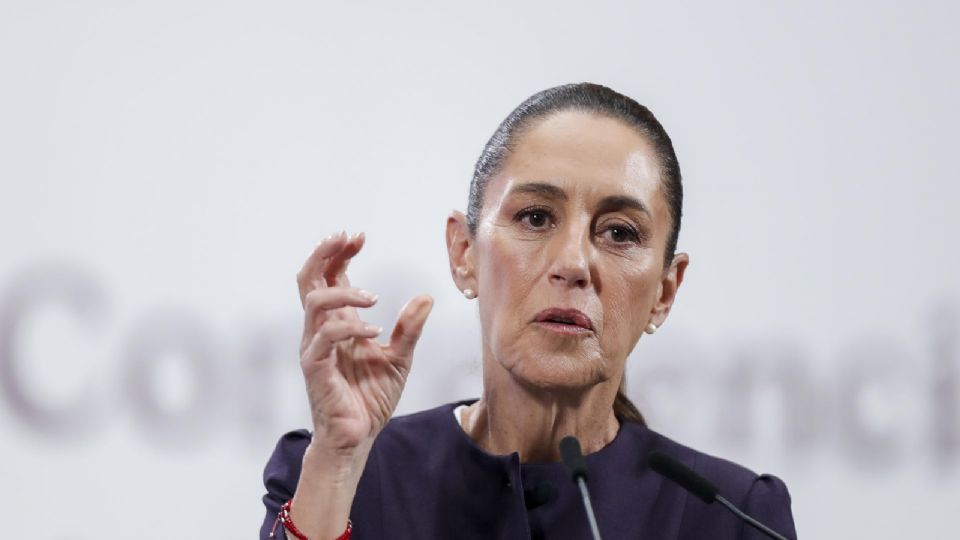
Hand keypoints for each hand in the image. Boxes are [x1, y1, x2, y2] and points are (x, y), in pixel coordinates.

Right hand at [296, 231, 432, 452]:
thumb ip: (409, 328)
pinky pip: (324, 337)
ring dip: (344, 290)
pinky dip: (350, 327)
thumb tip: (426, 297)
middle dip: (325, 253)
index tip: (359, 237)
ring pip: (314, 302)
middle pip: (309, 279)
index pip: (329, 276)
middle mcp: (321, 329)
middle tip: (348, 238)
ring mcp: (314, 347)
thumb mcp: (399, 357)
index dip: (340, 252)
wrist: (358, 436)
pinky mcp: (314, 367)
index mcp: (338, 322)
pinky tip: (375, 331)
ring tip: (374, 297)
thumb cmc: (370, 397)